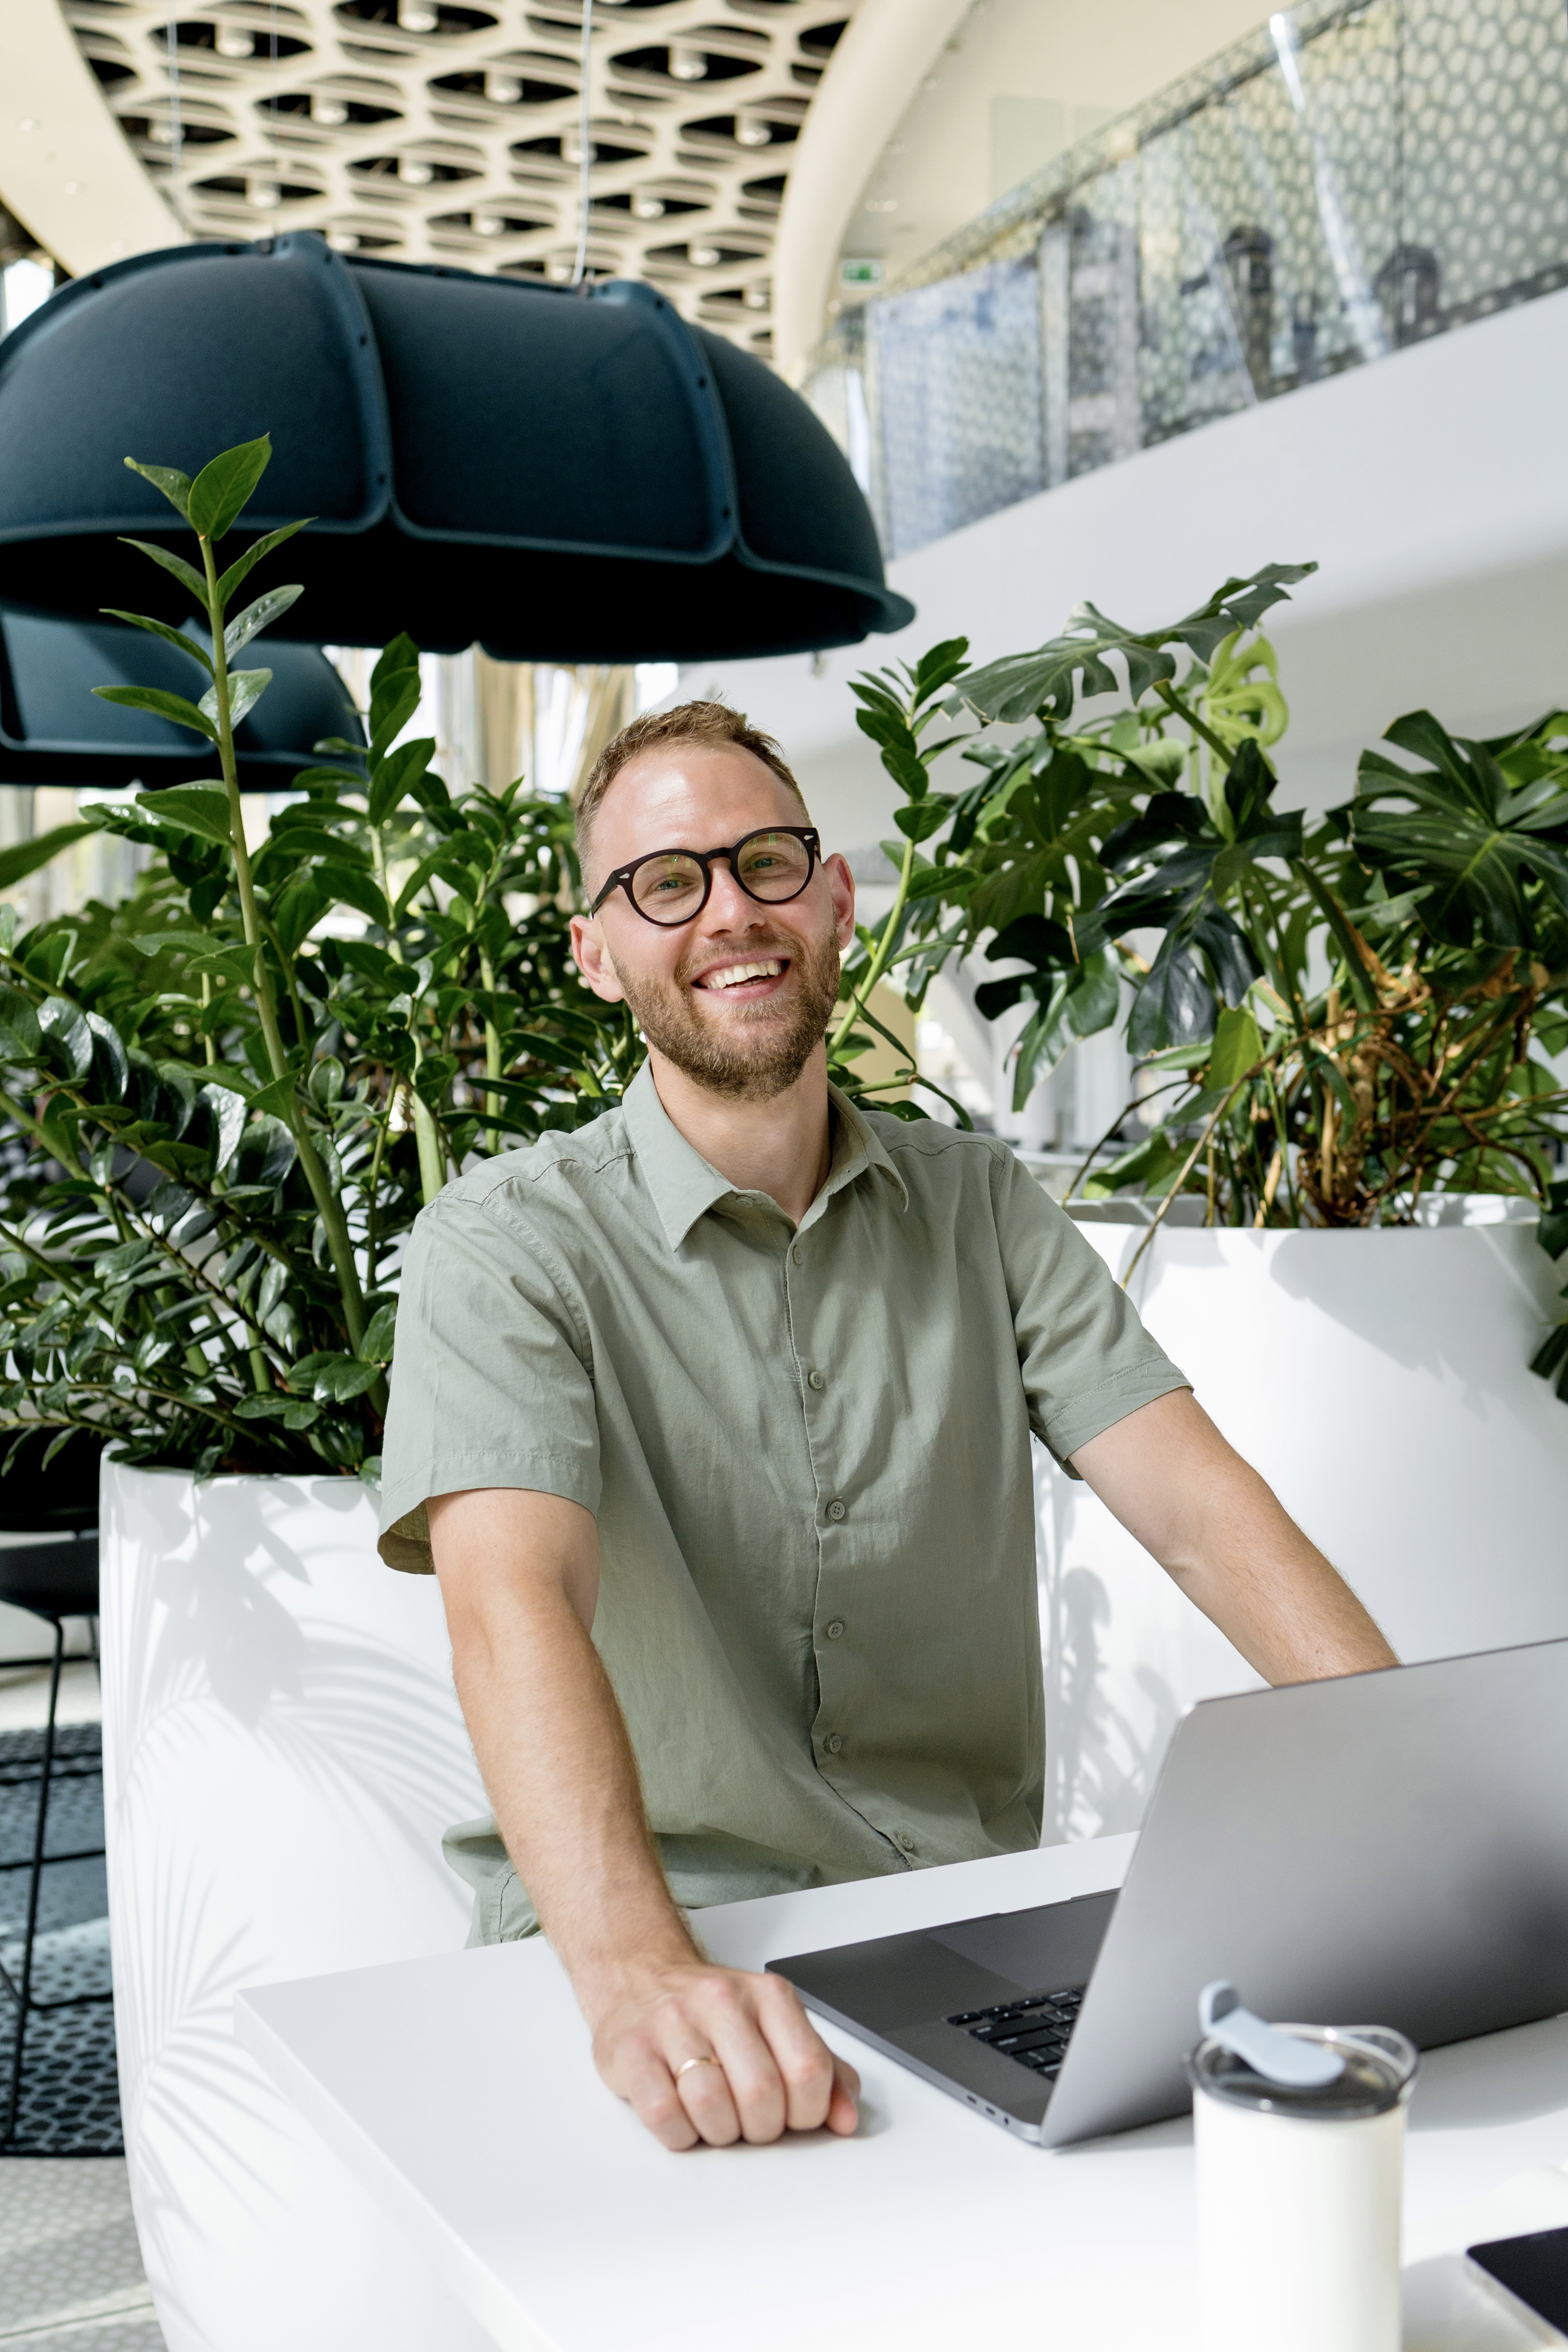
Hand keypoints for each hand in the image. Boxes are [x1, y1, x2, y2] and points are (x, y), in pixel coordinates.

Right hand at [588, 1956, 860, 2150]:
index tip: (791, 2115)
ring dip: (720, 2133)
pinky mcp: (633, 2050)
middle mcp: (722, 2000)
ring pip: (713, 2109)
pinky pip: (665, 2116)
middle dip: (761, 2128)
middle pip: (762, 2096)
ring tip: (717, 2117)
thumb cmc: (716, 2015)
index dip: (806, 2113)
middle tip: (750, 2119)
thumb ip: (824, 2072)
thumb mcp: (778, 2028)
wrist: (642, 1978)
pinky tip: (684, 2116)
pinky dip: (680, 2134)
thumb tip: (847, 2119)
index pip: (809, 2071)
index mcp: (769, 1996)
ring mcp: (674, 2023)